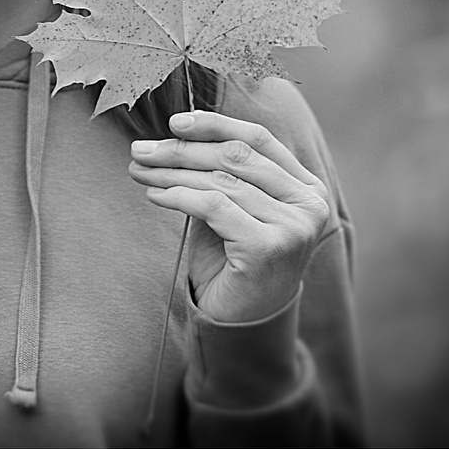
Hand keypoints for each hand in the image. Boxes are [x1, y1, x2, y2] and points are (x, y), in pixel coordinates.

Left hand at [129, 111, 330, 323]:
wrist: (242, 325)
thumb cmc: (234, 262)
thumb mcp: (233, 208)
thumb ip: (222, 172)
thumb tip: (176, 131)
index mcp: (307, 187)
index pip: (258, 139)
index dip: (214, 125)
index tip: (174, 122)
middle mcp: (309, 204)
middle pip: (236, 156)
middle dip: (182, 149)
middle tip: (142, 150)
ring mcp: (294, 226)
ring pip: (221, 180)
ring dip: (172, 172)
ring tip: (140, 170)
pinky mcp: (269, 247)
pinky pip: (214, 205)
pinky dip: (178, 195)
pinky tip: (154, 195)